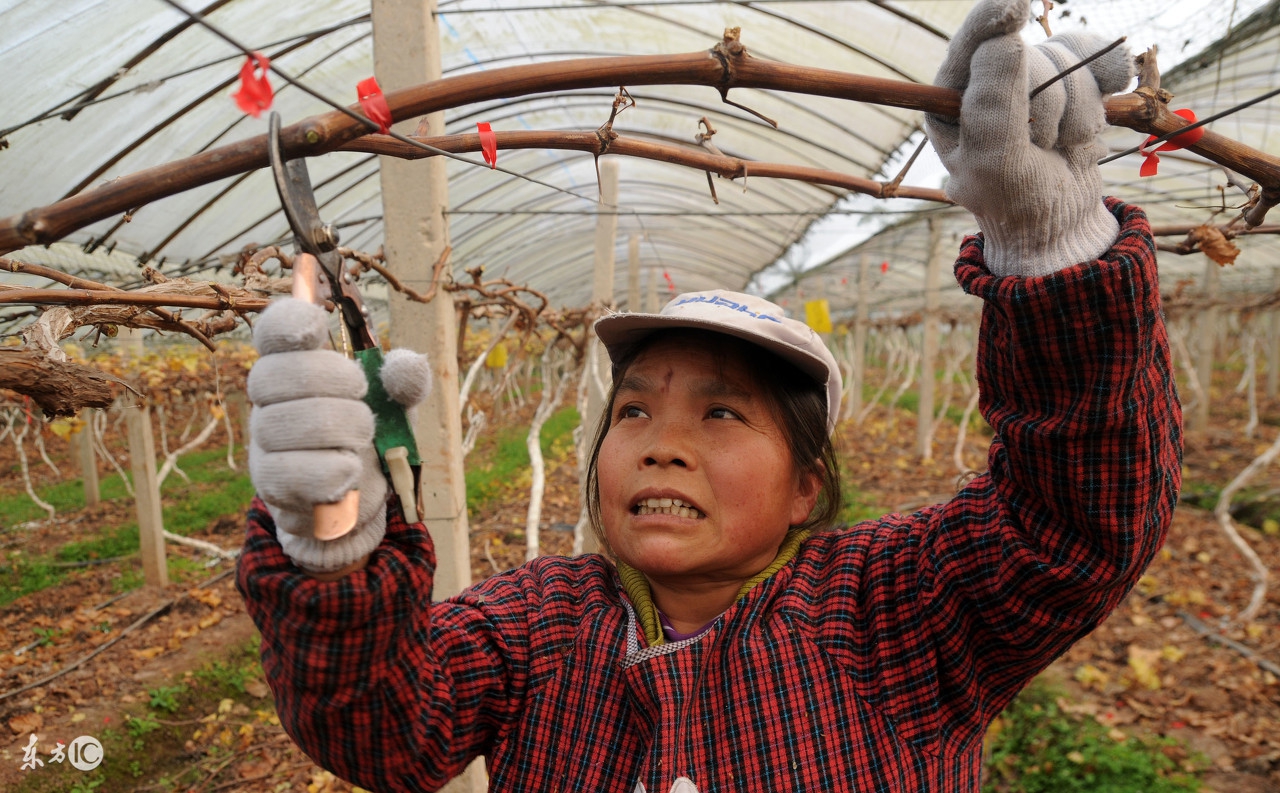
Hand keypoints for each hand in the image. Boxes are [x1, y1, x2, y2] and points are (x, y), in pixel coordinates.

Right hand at [247, 298, 431, 573]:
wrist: (358, 499)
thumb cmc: (371, 437)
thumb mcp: (397, 405)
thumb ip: (405, 383)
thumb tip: (407, 365)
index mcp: (296, 366)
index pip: (273, 332)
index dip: (287, 322)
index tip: (315, 325)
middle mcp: (270, 399)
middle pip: (272, 375)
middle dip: (326, 381)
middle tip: (362, 397)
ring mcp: (264, 442)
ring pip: (279, 424)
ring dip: (334, 429)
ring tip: (363, 438)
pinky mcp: (271, 483)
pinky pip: (286, 472)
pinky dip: (325, 471)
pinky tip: (349, 473)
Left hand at [924, 0, 1132, 276]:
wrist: (1059, 224)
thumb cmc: (1015, 200)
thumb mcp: (995, 162)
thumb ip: (995, 103)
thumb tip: (1006, 38)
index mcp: (951, 100)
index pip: (972, 44)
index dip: (994, 19)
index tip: (1016, 7)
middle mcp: (988, 82)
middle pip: (1031, 56)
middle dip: (1049, 105)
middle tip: (1041, 147)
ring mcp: (1032, 79)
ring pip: (1069, 60)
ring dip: (1078, 113)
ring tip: (1061, 149)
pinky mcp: (1071, 81)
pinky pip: (1097, 58)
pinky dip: (1105, 86)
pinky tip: (1104, 106)